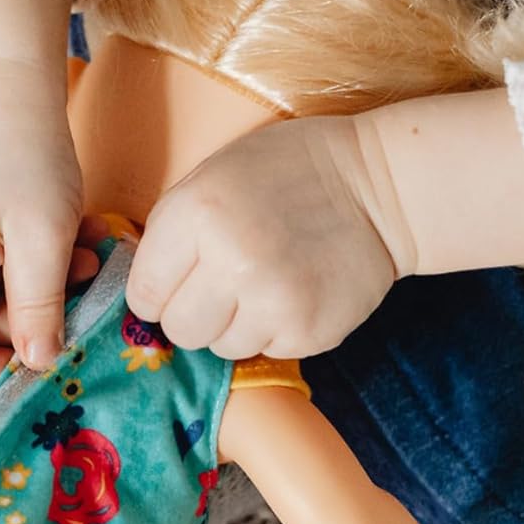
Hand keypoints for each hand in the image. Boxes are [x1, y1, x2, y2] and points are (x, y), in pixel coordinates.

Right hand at [0, 60, 86, 383]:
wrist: (7, 87)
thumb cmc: (27, 154)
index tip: (49, 362)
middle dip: (30, 318)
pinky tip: (61, 245)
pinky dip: (24, 269)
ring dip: (36, 291)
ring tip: (81, 257)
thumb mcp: (45, 238)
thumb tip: (39, 364)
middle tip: (83, 288)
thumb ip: (40, 307)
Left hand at [126, 114, 411, 359]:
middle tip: (223, 289)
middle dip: (194, 314)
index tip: (177, 283)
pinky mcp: (308, 331)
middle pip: (180, 330)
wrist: (379, 187)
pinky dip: (275, 331)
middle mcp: (232, 262)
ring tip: (265, 286)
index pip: (144, 292)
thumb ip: (175, 232)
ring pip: (221, 347)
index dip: (158, 291)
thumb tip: (144, 294)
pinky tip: (295, 294)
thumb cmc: (289, 172)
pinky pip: (266, 351)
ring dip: (236, 324)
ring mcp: (273, 302)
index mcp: (197, 213)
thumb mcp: (215, 176)